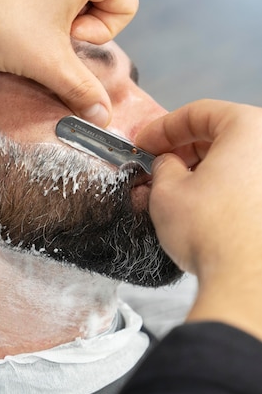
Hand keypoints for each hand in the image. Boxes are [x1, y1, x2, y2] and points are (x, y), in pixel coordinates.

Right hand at [136, 99, 261, 339]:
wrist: (247, 280)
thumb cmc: (212, 232)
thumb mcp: (166, 192)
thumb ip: (162, 166)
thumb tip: (166, 164)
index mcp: (249, 127)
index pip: (198, 113)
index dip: (163, 127)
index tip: (145, 141)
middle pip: (222, 134)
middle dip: (184, 149)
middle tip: (158, 165)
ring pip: (237, 160)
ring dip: (204, 169)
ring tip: (176, 190)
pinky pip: (249, 182)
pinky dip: (225, 187)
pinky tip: (203, 206)